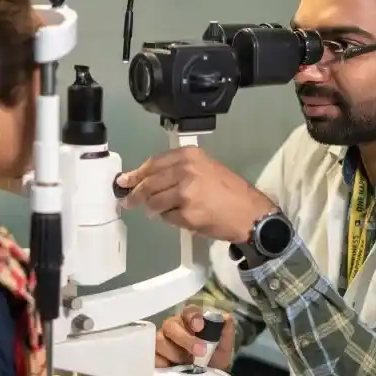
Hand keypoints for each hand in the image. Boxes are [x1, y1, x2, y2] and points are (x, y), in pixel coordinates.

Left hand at [117, 146, 275, 242]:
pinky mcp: (186, 213)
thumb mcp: (206, 168)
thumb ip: (178, 170)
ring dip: (151, 209)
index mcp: (190, 156)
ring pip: (154, 202)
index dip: (137, 173)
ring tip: (154, 212)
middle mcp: (186, 170)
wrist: (250, 213)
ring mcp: (185, 193)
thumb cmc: (230, 191)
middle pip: (149, 183)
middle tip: (128, 201)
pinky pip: (167, 217)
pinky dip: (168, 219)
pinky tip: (178, 218)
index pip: (154, 163)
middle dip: (135, 194)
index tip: (125, 181)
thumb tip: (147, 179)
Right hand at [157, 306, 235, 368]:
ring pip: (159, 340)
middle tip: (200, 351)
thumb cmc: (212, 361)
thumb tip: (227, 318)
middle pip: (171, 324)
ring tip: (186, 365)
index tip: (200, 326)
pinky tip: (170, 369)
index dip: (193, 317)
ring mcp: (160, 343)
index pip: (188, 311)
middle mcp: (173, 328)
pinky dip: (161, 362)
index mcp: (190, 321)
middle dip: (185, 338)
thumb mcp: (223, 349)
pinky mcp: (153, 357)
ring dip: (174, 352)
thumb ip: (226, 332)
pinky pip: (151, 356)